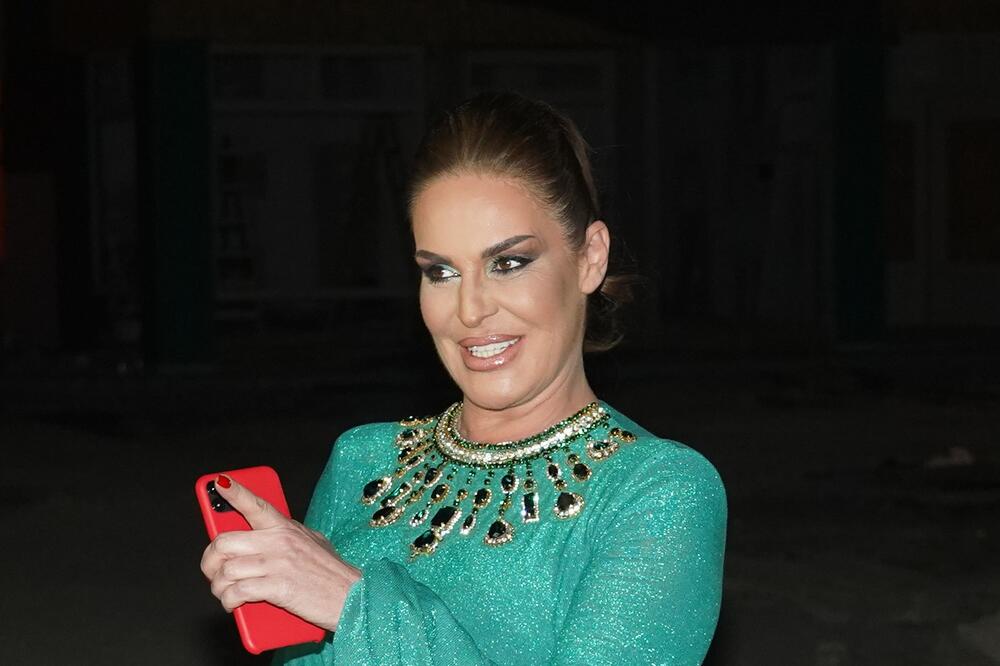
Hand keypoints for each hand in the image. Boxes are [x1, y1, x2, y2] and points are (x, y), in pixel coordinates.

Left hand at [200, 475, 360, 631]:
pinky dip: (228, 600)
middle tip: (213, 572)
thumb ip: (287, 536)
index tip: (218, 482)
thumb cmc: (332, 572)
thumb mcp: (312, 542)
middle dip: (209, 561)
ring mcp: (276, 564)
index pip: (255, 504)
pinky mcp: (276, 587)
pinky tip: (231, 604)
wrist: (350, 596)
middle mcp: (277, 541)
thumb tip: (262, 539)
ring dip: (218, 586)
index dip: (234, 492)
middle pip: (224, 542)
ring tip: (224, 593)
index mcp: (285, 527)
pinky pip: (237, 591)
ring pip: (226, 571)